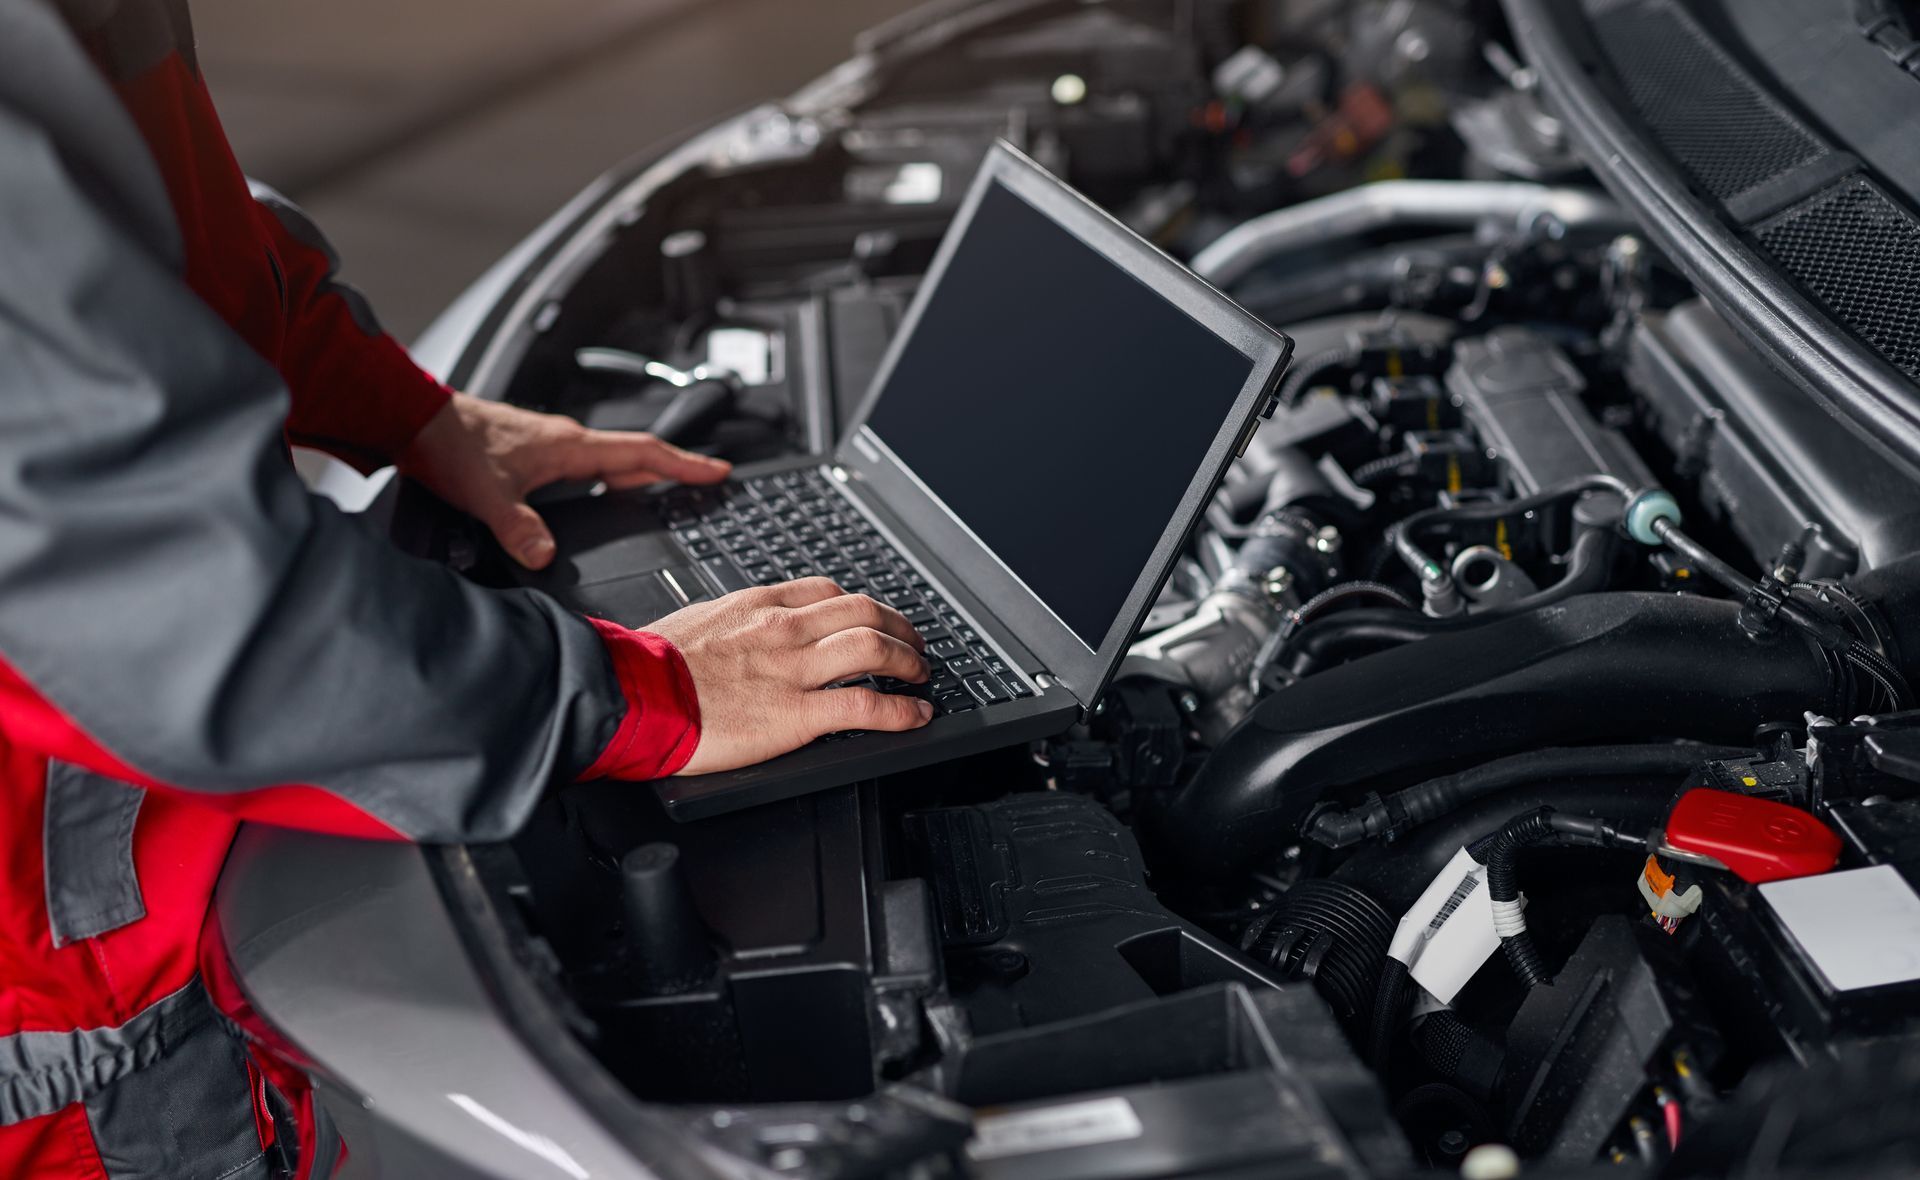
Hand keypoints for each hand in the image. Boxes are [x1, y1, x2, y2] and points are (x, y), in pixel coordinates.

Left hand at [398, 391, 729, 568]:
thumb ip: (518, 528)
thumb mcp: (488, 494)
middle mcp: (565, 440)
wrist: (411, 417)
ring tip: (658, 492)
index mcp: (569, 447)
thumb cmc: (450, 444)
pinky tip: (595, 495)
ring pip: (607, 459)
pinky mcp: (530, 451)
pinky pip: (584, 464)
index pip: (642, 453)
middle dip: (671, 471)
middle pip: (633, 456)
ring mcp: (548, 444)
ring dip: (637, 474)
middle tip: (701, 484)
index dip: (683, 465)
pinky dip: (604, 478)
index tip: (717, 472)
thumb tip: (547, 556)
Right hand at [646, 578, 933, 774]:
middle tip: (914, 645)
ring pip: (875, 650)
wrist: (632, 693)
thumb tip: (741, 630)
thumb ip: (732, 622)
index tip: (875, 618)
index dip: (864, 606)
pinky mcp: (798, 714)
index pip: (829, 593)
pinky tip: (915, 716)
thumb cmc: (650, 663)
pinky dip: (902, 711)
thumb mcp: (698, 621)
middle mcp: (786, 630)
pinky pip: (866, 706)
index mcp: (760, 605)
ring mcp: (795, 671)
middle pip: (865, 613)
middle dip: (900, 628)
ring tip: (920, 676)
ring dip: (909, 663)